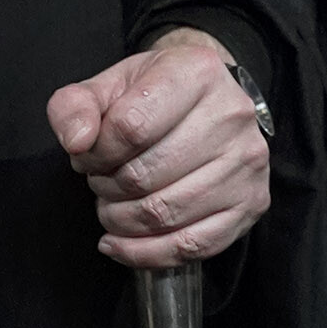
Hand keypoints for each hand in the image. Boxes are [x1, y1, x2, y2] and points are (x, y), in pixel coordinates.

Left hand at [46, 25, 270, 268]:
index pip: (129, 129)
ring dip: (121, 219)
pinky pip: (192, 246)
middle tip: (99, 180)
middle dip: (106, 187)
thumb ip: (74, 107)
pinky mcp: (252, 203)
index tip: (86, 155)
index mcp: (196, 74)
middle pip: (146, 176)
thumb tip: (76, 142)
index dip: (95, 153)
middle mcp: (232, 116)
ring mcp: (247, 164)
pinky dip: (145, 253)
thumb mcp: (107, 85)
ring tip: (111, 205)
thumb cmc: (154, 93)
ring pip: (166, 214)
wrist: (206, 98)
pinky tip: (120, 242)